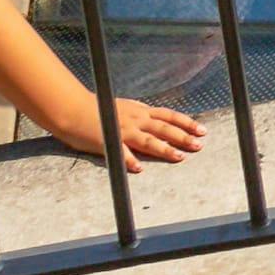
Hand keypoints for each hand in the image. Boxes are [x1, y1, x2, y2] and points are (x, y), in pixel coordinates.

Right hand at [78, 91, 207, 165]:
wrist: (73, 108)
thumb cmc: (97, 108)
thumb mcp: (123, 105)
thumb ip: (138, 111)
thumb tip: (152, 114)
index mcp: (139, 111)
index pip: (168, 116)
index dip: (186, 123)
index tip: (201, 130)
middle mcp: (135, 120)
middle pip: (164, 128)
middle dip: (183, 137)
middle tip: (199, 145)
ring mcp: (122, 131)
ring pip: (148, 140)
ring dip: (164, 149)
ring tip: (179, 157)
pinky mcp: (108, 142)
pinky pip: (120, 153)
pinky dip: (129, 160)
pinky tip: (139, 168)